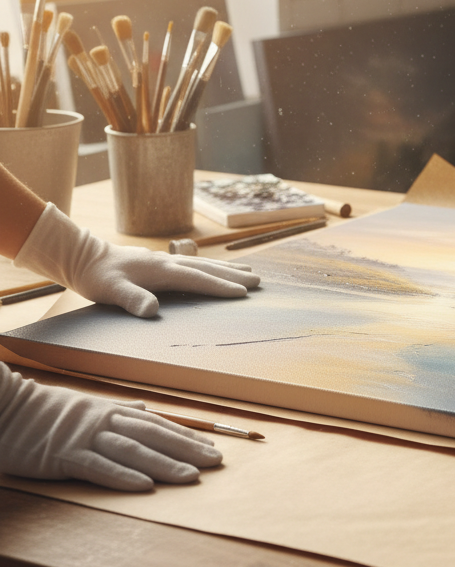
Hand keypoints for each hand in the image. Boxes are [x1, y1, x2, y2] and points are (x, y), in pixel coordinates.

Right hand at [0, 365, 221, 490]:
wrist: (4, 407)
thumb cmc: (43, 410)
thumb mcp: (85, 406)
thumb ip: (117, 410)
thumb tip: (145, 409)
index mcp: (111, 411)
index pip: (157, 424)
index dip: (186, 435)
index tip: (211, 446)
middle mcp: (104, 421)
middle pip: (154, 436)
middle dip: (187, 449)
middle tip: (216, 462)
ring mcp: (85, 437)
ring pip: (133, 451)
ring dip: (165, 465)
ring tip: (191, 477)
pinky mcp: (63, 455)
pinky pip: (98, 467)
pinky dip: (123, 476)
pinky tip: (145, 486)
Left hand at [14, 203, 259, 317]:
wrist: (83, 256)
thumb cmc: (96, 276)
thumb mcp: (110, 290)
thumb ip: (132, 299)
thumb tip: (152, 311)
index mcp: (162, 270)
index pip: (197, 279)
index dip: (220, 287)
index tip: (242, 293)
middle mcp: (169, 262)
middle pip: (207, 269)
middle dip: (233, 275)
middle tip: (258, 281)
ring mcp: (166, 261)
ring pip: (204, 265)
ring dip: (227, 269)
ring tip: (250, 272)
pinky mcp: (162, 263)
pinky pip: (195, 265)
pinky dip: (211, 268)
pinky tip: (217, 271)